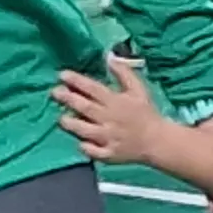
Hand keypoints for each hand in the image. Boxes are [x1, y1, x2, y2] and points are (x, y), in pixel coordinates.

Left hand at [52, 53, 180, 167]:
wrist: (158, 141)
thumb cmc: (146, 113)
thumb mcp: (138, 89)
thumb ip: (124, 73)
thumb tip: (109, 58)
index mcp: (116, 101)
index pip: (93, 88)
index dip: (77, 81)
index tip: (62, 75)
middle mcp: (109, 119)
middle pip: (85, 107)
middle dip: (68, 99)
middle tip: (54, 92)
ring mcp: (108, 138)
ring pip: (85, 130)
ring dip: (72, 124)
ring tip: (61, 118)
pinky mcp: (110, 154)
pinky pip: (94, 151)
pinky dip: (86, 147)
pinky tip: (79, 142)